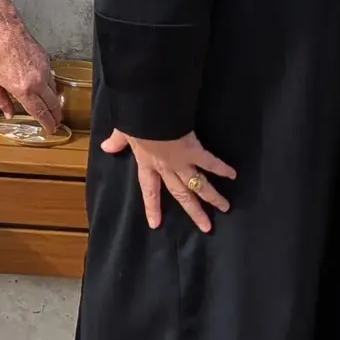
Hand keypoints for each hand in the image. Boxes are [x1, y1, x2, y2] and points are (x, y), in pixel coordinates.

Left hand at [0, 0, 62, 133]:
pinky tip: (43, 87)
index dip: (47, 123)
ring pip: (54, 90)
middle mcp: (37, 81)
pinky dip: (49, 85)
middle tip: (56, 122)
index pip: (40, 112)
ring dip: (54, 101)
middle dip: (56, 115)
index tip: (50, 129)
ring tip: (51, 107)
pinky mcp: (45, 58)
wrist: (1, 29)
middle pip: (53, 104)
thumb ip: (0, 101)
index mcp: (23, 90)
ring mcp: (44, 69)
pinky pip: (51, 76)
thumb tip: (8, 113)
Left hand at [100, 129, 236, 232]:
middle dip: (194, 211)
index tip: (156, 224)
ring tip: (225, 208)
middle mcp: (165, 168)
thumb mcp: (124, 131)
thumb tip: (106, 147)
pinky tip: (233, 175)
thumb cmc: (136, 121)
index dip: (152, 207)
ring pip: (198, 184)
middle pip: (181, 194)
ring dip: (212, 196)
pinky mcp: (194, 150)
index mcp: (147, 163)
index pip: (149, 190)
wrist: (149, 112)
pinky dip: (222, 168)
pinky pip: (209, 162)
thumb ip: (117, 141)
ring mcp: (181, 161)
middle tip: (206, 227)